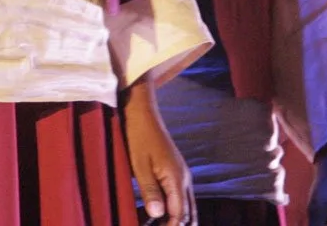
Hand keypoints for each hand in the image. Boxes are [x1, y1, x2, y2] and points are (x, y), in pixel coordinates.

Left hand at [121, 81, 190, 223]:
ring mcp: (181, 174)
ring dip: (176, 219)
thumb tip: (157, 214)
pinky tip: (159, 214)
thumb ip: (149, 190)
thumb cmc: (138, 136)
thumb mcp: (139, 165)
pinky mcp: (176, 171)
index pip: (179, 214)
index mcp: (177, 178)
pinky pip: (180, 196)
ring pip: (187, 206)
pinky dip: (174, 209)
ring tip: (158, 225)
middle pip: (189, 213)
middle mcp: (184, 178)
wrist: (142, 113)